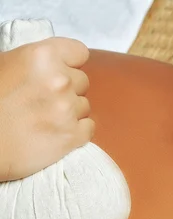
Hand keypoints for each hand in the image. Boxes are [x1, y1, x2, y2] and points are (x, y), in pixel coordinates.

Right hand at [0, 37, 93, 180]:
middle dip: (69, 90)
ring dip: (72, 112)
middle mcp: (59, 81)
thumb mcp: (8, 65)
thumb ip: (37, 63)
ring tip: (49, 118)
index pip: (79, 53)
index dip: (71, 64)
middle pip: (82, 82)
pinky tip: (59, 132)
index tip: (63, 72)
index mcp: (42, 56)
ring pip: (84, 106)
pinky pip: (89, 128)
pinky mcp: (72, 137)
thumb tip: (53, 65)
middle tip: (48, 100)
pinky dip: (78, 131)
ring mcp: (68, 110)